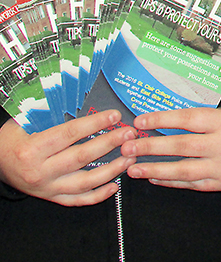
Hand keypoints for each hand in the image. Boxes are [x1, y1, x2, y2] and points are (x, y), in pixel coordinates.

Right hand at [0, 111, 136, 205]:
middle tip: (128, 133)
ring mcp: (46, 188)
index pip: (70, 134)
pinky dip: (97, 195)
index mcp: (33, 149)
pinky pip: (77, 200)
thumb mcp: (26, 120)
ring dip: (110, 170)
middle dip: (109, 144)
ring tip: (129, 157)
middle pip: (81, 157)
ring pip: (84, 183)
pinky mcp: (51, 197)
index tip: (114, 116)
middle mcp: (40, 172)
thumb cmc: (14, 137)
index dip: (95, 124)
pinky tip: (114, 186)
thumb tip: (80, 97)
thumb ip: (51, 112)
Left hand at [121, 106, 220, 191]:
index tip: (140, 121)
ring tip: (134, 167)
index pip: (187, 119)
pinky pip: (191, 183)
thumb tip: (163, 121)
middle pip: (181, 146)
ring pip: (182, 169)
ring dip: (155, 169)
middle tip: (128, 147)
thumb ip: (199, 118)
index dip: (161, 120)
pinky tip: (155, 178)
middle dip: (151, 147)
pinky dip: (171, 181)